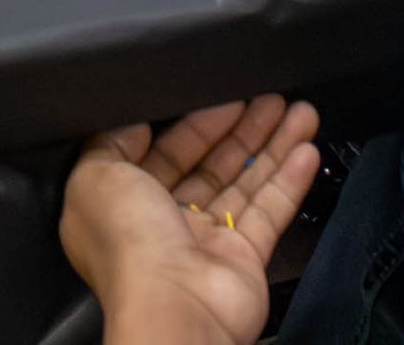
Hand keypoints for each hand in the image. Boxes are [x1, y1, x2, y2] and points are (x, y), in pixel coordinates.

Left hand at [61, 98, 320, 344]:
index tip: (225, 93)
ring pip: (245, 183)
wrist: (173, 308)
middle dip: (243, 127)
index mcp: (127, 205)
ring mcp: (207, 243)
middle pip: (212, 164)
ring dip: (274, 145)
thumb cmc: (127, 246)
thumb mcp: (96, 175)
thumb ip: (112, 140)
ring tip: (300, 112)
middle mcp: (166, 224)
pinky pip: (269, 211)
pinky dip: (289, 180)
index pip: (166, 151)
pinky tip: (306, 150)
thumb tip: (132, 120)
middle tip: (271, 97)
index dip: (197, 122)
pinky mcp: (244, 260)